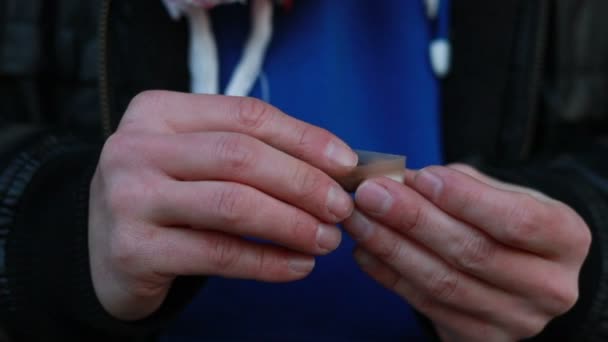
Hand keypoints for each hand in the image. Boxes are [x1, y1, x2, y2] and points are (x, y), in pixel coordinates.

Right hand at [89, 91, 356, 319]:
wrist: (100, 250)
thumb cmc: (165, 198)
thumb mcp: (194, 159)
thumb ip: (248, 151)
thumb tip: (331, 166)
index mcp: (158, 112)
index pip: (246, 115)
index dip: (304, 138)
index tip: (346, 164)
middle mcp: (136, 147)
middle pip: (241, 157)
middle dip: (304, 183)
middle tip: (341, 208)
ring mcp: (130, 198)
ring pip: (233, 205)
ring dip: (292, 223)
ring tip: (327, 240)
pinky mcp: (133, 249)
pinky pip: (218, 254)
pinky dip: (267, 262)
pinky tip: (298, 266)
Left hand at [344, 164, 590, 340]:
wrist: (522, 269)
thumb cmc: (506, 219)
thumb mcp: (500, 191)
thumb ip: (457, 183)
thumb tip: (399, 179)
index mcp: (566, 239)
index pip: (517, 220)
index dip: (465, 199)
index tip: (419, 177)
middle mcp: (550, 287)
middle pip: (474, 253)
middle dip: (413, 220)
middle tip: (370, 194)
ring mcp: (516, 320)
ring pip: (444, 284)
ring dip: (392, 248)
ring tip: (358, 219)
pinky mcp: (480, 338)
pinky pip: (427, 307)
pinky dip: (390, 277)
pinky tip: (365, 250)